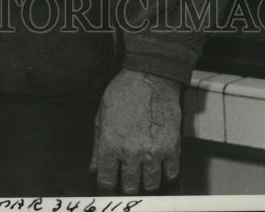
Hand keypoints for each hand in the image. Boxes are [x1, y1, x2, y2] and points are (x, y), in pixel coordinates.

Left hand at [89, 68, 181, 194]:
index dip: (107, 185)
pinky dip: (165, 172)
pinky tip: (159, 164)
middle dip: (127, 185)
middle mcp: (131, 152)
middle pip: (130, 188)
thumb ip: (97, 146)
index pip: (106, 181)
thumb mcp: (101, 116)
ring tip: (144, 171)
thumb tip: (92, 170)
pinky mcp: (172, 147)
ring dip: (146, 181)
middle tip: (128, 178)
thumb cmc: (124, 92)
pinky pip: (170, 173)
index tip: (110, 182)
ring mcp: (153, 151)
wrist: (150, 76)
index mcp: (111, 144)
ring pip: (151, 185)